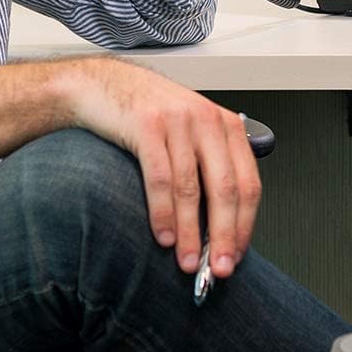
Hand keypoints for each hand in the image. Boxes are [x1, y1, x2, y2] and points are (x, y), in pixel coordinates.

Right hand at [66, 56, 261, 278]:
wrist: (104, 84)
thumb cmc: (148, 113)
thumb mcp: (190, 132)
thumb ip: (208, 167)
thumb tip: (219, 228)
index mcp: (225, 125)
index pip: (248, 182)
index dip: (244, 224)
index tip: (236, 254)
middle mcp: (207, 120)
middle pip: (225, 189)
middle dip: (224, 235)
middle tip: (219, 267)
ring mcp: (178, 121)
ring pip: (191, 189)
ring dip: (190, 233)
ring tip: (187, 261)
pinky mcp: (147, 125)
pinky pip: (160, 178)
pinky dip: (162, 213)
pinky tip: (163, 236)